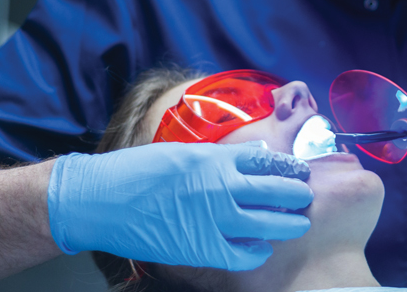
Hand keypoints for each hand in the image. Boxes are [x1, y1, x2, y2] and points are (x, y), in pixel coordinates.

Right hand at [47, 141, 313, 269]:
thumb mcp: (183, 151)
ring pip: (269, 223)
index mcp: (216, 159)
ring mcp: (214, 219)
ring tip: (298, 223)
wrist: (101, 200)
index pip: (267, 160)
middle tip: (305, 197)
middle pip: (276, 190)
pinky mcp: (201, 248)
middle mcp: (221, 187)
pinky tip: (261, 247)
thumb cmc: (137, 171)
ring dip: (289, 223)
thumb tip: (253, 155)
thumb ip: (221, 156)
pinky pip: (244, 254)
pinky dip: (257, 251)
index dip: (288, 166)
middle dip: (297, 194)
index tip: (298, 171)